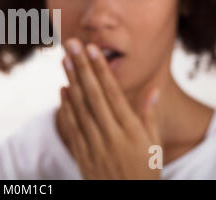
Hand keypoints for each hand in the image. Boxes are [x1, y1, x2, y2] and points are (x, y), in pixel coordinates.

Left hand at [58, 38, 160, 179]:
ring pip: (79, 108)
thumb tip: (153, 88)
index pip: (112, 93)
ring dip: (71, 82)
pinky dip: (65, 108)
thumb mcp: (153, 144)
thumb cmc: (145, 171)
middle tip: (72, 44)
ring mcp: (94, 145)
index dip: (101, 70)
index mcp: (131, 130)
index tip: (92, 49)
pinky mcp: (82, 154)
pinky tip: (61, 90)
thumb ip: (149, 115)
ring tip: (64, 60)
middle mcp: (111, 135)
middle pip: (93, 95)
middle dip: (82, 67)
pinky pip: (72, 127)